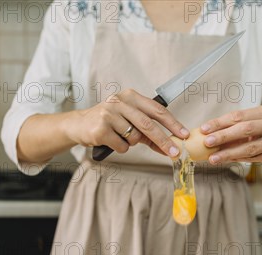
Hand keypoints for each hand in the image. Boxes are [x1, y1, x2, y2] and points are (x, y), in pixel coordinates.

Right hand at [68, 89, 187, 156]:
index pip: (156, 109)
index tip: (183, 134)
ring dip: (131, 143)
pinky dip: (120, 148)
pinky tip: (111, 141)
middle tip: (175, 152)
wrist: (78, 125)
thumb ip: (147, 130)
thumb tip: (169, 145)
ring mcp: (109, 114)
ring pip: (134, 137)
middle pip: (148, 124)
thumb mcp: (127, 120)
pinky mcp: (101, 129)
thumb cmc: (107, 122)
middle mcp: (119, 102)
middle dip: (164, 140)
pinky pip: (122, 145)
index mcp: (130, 96)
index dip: (172, 123)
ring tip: (119, 136)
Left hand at [199, 105, 261, 166]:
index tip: (204, 129)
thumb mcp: (257, 124)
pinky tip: (228, 160)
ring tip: (213, 158)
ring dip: (229, 153)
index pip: (239, 115)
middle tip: (207, 143)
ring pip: (250, 147)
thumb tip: (208, 134)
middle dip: (223, 136)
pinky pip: (257, 158)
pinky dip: (240, 159)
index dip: (220, 122)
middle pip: (245, 129)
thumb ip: (237, 127)